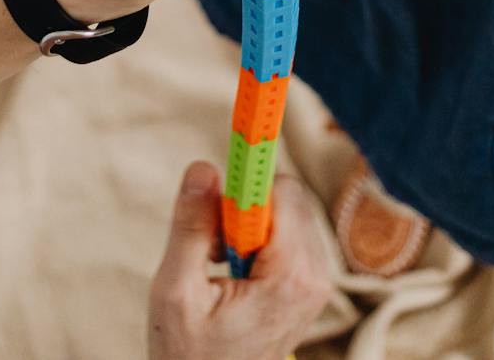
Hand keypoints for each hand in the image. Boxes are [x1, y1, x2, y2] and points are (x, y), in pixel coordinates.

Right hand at [148, 162, 331, 359]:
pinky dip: (257, 241)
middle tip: (210, 247)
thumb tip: (202, 168)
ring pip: (286, 214)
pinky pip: (287, 236)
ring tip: (219, 267)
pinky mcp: (309, 286)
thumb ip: (191, 228)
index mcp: (290, 277)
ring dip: (248, 226)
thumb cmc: (190, 356)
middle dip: (242, 209)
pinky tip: (234, 273)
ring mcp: (316, 283)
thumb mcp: (176, 292)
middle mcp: (316, 277)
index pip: (282, 192)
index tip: (230, 154)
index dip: (248, 176)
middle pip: (285, 198)